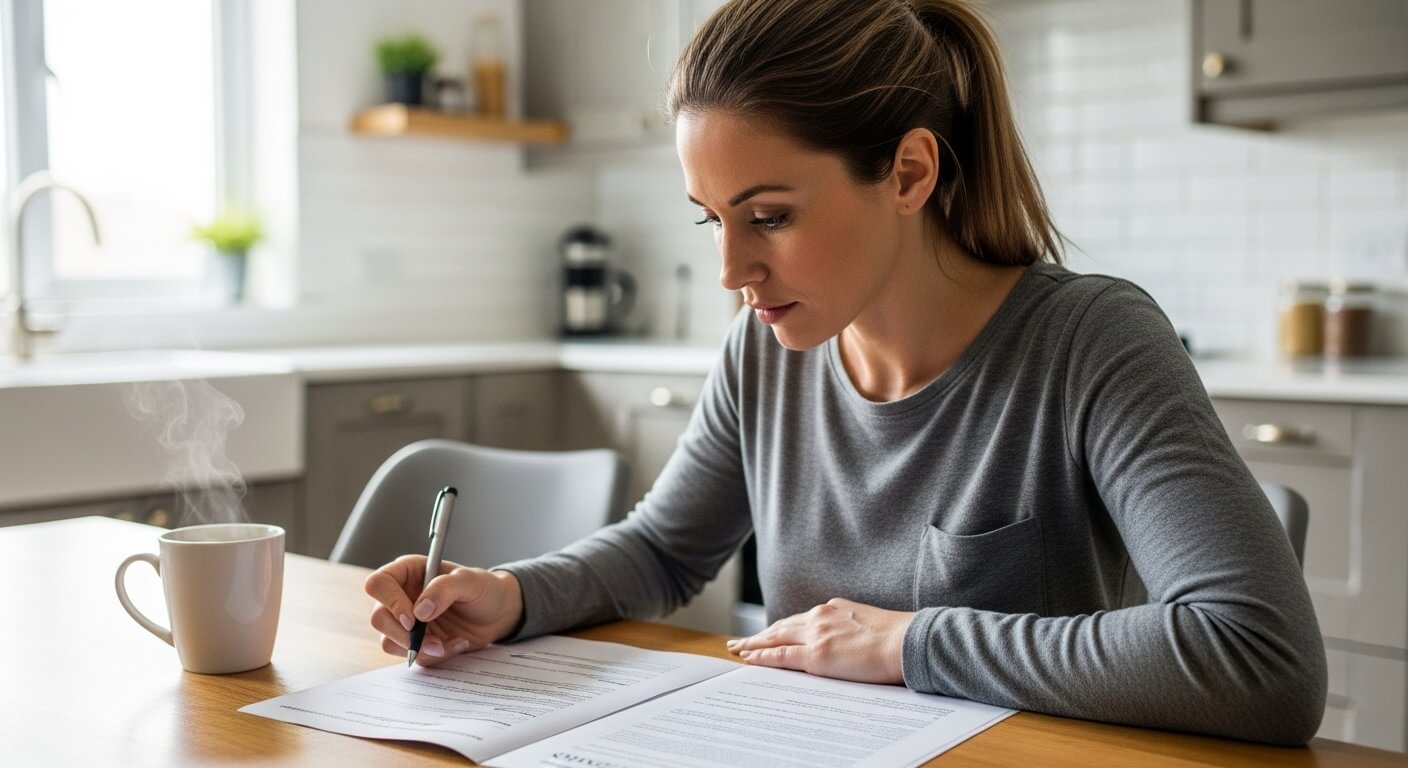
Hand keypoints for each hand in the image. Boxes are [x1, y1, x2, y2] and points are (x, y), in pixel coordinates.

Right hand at [364, 555, 523, 665]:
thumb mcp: (470, 581)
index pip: (379, 583)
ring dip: (419, 649)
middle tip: (434, 641)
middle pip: (378, 618)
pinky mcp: (414, 642)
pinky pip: (410, 655)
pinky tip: (454, 645)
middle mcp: (401, 596)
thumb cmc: (483, 589)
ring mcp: (405, 621)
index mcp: (408, 572)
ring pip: (389, 641)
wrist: (497, 613)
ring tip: (448, 643)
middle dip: (404, 635)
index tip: (414, 619)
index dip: (390, 602)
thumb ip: (444, 589)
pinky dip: (432, 656)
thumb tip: (420, 611)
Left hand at [727, 598, 913, 684]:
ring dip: (754, 645)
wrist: (908, 641)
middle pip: (781, 626)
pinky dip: (762, 657)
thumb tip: (846, 639)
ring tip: (739, 650)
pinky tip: (749, 659)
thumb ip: (850, 627)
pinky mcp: (816, 656)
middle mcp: (820, 617)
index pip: (800, 620)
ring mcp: (816, 635)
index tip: (769, 633)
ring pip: (775, 638)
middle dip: (760, 635)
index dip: (781, 628)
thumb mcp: (868, 623)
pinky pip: (780, 656)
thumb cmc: (898, 637)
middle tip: (742, 642)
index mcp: (834, 609)